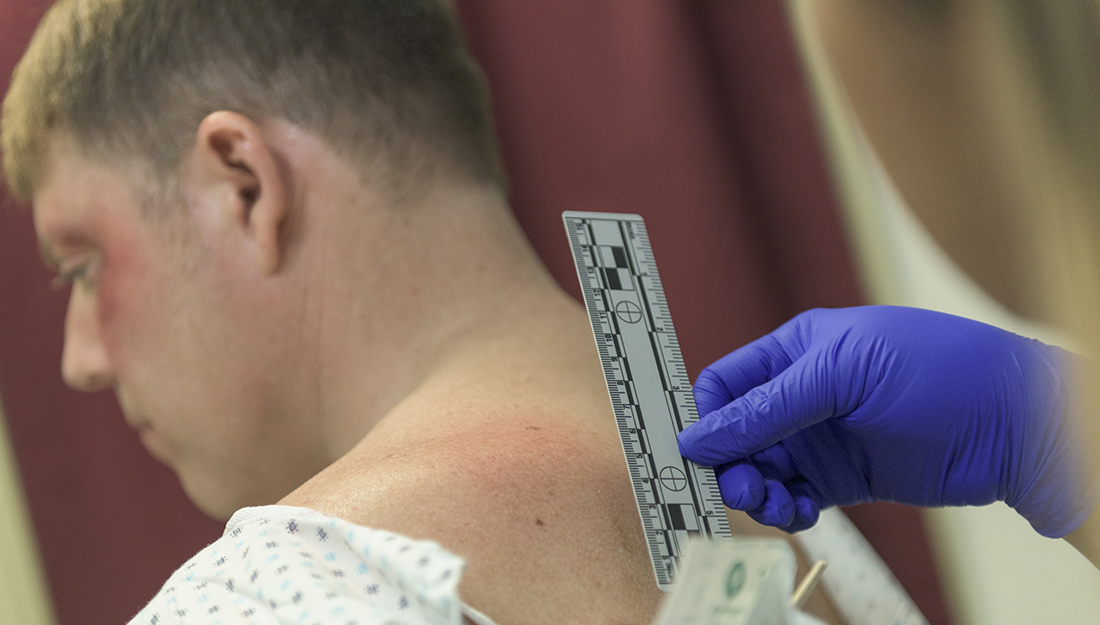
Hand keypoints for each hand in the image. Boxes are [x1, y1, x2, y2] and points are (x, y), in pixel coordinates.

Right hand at [677, 306, 1096, 535]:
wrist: (1015, 423)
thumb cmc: (938, 371)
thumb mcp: (840, 377)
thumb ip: (767, 409)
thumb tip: (700, 435)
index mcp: (797, 351)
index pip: (727, 384)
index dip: (707, 417)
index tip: (697, 452)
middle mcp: (804, 394)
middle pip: (739, 433)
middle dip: (731, 462)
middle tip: (743, 487)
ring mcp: (825, 436)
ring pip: (764, 469)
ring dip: (757, 490)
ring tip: (774, 504)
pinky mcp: (846, 476)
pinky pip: (796, 496)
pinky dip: (788, 508)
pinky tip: (799, 512)